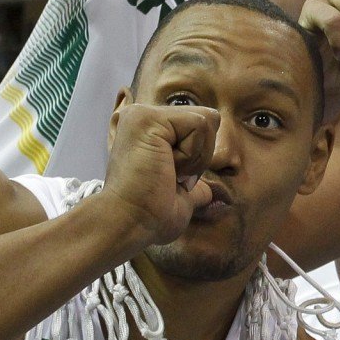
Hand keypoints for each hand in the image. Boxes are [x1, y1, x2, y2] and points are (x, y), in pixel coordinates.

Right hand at [100, 102, 217, 249]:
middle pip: (209, 118)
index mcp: (150, 131)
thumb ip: (195, 185)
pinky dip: (191, 154)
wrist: (128, 224)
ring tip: (164, 172)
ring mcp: (143, 114)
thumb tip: (210, 193)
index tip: (171, 180)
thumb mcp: (180, 195)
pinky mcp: (148, 117)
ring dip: (195, 157)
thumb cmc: (148, 217)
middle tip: (168, 176)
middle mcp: (143, 116)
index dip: (198, 158)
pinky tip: (164, 166)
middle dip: (200, 155)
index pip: (201, 126)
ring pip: (207, 121)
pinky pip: (199, 125)